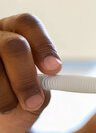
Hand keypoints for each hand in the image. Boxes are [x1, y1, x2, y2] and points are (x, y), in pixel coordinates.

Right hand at [0, 13, 60, 132]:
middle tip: (33, 102)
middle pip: (13, 46)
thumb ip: (42, 83)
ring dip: (5, 95)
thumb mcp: (35, 90)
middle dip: (25, 78)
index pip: (28, 24)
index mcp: (15, 30)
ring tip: (10, 108)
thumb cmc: (19, 98)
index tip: (54, 69)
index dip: (43, 45)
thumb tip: (47, 80)